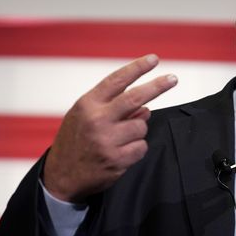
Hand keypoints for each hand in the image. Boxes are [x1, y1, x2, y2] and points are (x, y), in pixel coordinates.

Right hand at [43, 54, 177, 201]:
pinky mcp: (116, 160)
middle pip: (136, 98)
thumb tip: (145, 107)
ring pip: (141, 126)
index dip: (137, 68)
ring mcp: (107, 140)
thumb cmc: (76, 140)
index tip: (154, 59)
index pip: (117, 80)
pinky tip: (122, 152)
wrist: (61, 175)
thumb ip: (111, 106)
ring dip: (138, 131)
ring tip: (121, 138)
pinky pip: (141, 147)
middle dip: (158, 86)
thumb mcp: (83, 115)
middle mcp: (98, 120)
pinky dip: (136, 148)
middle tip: (173, 79)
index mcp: (88, 104)